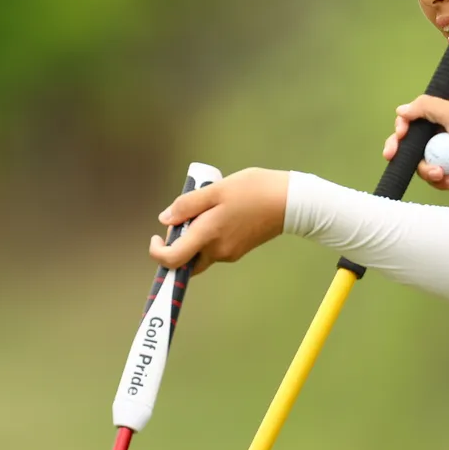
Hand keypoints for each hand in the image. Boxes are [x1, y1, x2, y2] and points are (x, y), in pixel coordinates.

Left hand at [148, 167, 288, 274]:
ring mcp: (230, 253)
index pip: (173, 260)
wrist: (291, 202)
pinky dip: (210, 233)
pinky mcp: (239, 249)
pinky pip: (215, 246)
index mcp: (208, 236)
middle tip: (187, 212)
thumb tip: (165, 220)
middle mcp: (217, 251)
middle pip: (186, 257)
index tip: (158, 237)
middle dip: (179, 239)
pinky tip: (222, 210)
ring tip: (209, 204)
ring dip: (196, 233)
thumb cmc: (254, 191)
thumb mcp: (216, 190)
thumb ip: (187, 205)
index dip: (158, 252)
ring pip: (201, 250)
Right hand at [383, 95, 448, 192]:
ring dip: (428, 171)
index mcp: (438, 123)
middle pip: (408, 148)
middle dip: (399, 153)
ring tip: (442, 173)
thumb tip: (400, 110)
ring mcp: (442, 160)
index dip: (401, 130)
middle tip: (392, 156)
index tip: (400, 135)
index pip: (410, 125)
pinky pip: (435, 182)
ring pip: (419, 167)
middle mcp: (437, 141)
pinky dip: (443, 181)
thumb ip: (426, 107)